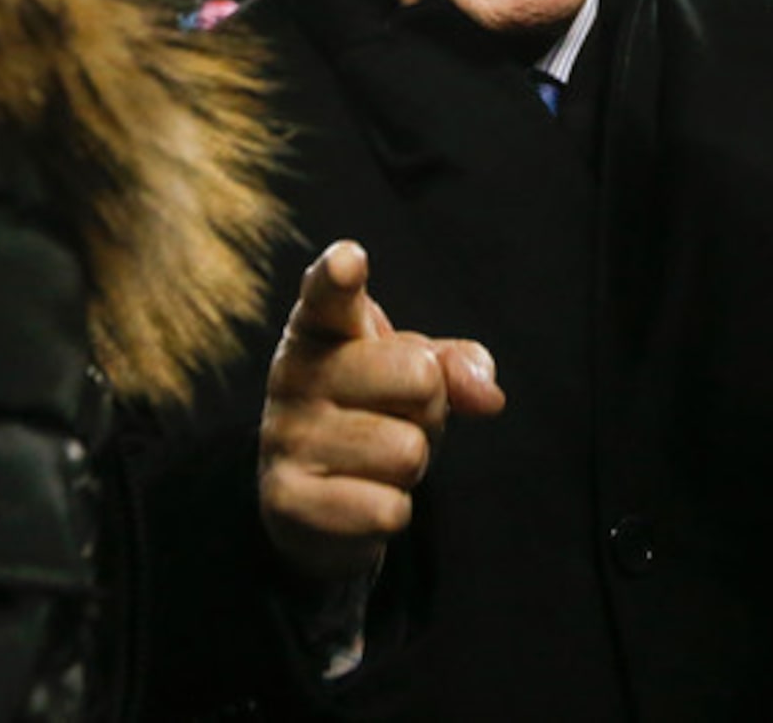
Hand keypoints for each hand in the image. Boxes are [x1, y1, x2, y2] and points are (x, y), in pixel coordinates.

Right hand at [258, 240, 505, 586]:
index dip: (340, 276)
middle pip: (419, 377)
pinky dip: (391, 511)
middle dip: (431, 406)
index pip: (329, 295)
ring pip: (408, 451)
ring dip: (410, 464)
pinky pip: (388, 508)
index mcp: (322, 328)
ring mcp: (285, 437)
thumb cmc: (373, 413)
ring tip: (375, 460)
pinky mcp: (287, 501)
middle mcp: (294, 374)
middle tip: (398, 415)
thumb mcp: (415, 375)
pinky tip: (359, 500)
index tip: (348, 261)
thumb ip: (456, 365)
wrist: (317, 502)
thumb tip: (487, 395)